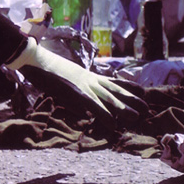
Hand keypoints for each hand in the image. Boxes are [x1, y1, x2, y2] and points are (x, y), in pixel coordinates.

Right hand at [6, 38, 145, 126]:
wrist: (36, 59)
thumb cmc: (47, 68)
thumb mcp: (65, 78)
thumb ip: (76, 87)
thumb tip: (82, 100)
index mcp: (88, 75)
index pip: (112, 80)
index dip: (127, 86)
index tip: (141, 90)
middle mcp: (90, 80)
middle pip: (115, 90)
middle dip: (131, 98)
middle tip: (147, 106)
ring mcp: (84, 86)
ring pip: (109, 98)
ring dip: (123, 108)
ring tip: (138, 116)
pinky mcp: (75, 93)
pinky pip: (93, 106)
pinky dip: (104, 115)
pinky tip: (113, 124)